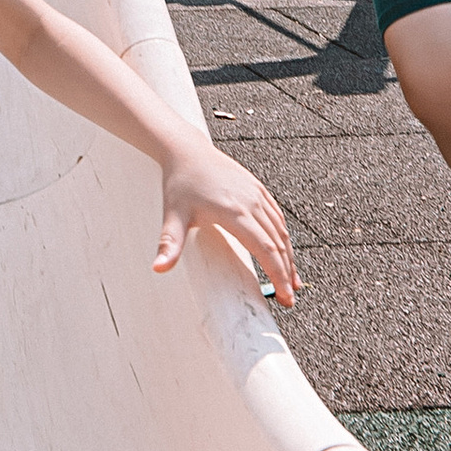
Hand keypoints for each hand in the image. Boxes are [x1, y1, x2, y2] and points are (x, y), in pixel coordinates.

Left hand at [155, 146, 296, 304]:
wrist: (187, 151)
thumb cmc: (181, 183)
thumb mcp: (173, 216)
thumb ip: (170, 244)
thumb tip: (158, 268)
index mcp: (234, 213)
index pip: (265, 249)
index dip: (278, 275)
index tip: (285, 296)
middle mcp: (252, 203)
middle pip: (278, 244)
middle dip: (287, 273)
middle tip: (290, 299)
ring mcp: (257, 195)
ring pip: (282, 232)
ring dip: (289, 258)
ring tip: (292, 281)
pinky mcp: (258, 190)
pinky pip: (277, 218)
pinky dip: (284, 238)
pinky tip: (284, 251)